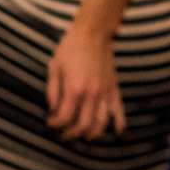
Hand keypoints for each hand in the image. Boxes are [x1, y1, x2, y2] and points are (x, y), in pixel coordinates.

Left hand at [46, 23, 125, 140]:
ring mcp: (105, 92)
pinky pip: (119, 110)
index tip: (50, 122)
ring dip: (93, 133)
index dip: (55, 123)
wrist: (92, 33)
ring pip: (102, 122)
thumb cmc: (70, 48)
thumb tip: (53, 108)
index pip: (65, 117)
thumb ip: (53, 90)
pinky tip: (118, 131)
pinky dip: (119, 123)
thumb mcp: (55, 66)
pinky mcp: (114, 88)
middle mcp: (92, 94)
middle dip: (72, 133)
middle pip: (83, 125)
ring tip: (84, 136)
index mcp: (75, 89)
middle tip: (64, 134)